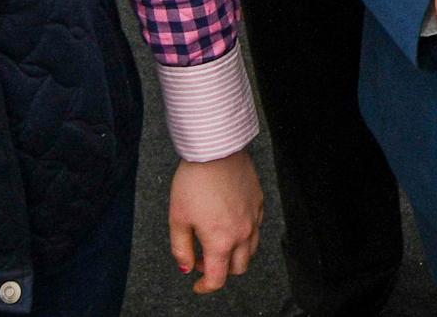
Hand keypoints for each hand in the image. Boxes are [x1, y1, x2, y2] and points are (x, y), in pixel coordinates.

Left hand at [168, 150, 262, 291]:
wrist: (216, 148)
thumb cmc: (195, 179)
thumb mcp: (177, 218)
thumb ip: (181, 248)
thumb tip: (186, 266)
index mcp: (221, 241)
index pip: (217, 279)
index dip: (205, 287)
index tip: (197, 284)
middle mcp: (243, 232)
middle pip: (238, 268)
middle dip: (221, 270)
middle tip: (203, 258)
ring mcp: (254, 217)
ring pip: (251, 250)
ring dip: (236, 254)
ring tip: (218, 240)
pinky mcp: (259, 201)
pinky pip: (257, 227)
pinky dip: (245, 233)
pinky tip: (230, 221)